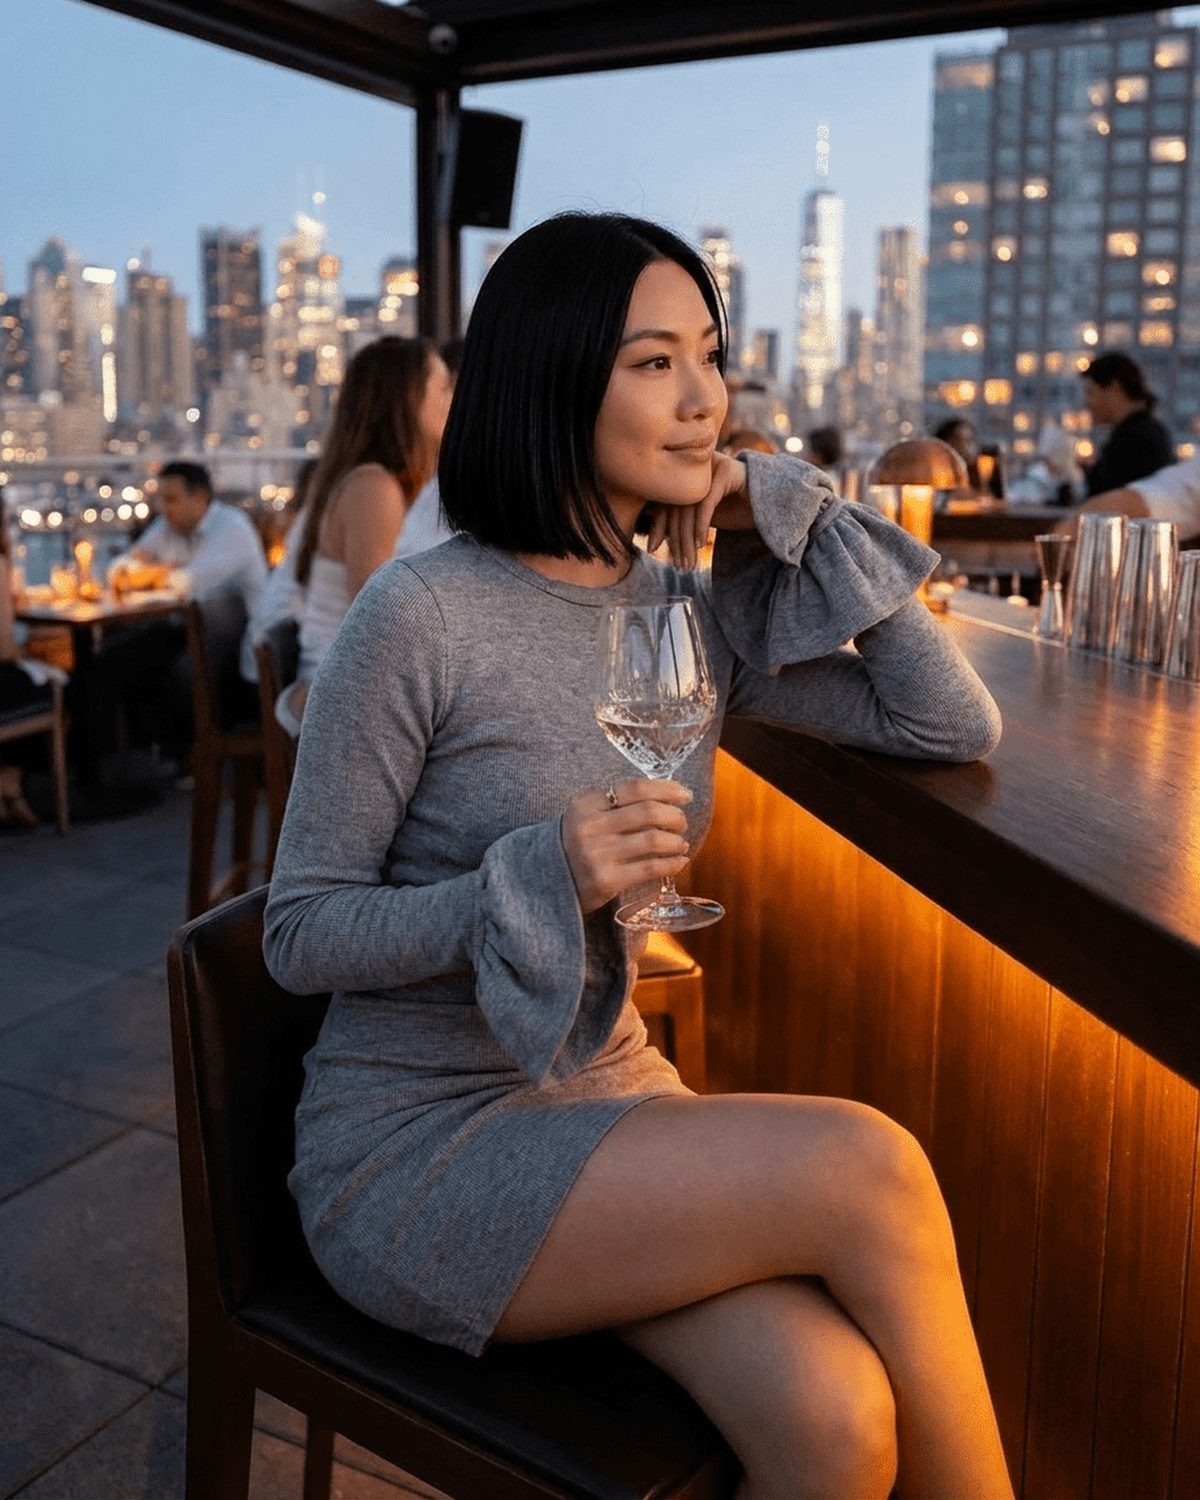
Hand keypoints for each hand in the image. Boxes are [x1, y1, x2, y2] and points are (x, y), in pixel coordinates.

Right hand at [562, 778, 691, 915]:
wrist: (544, 884)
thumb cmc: (574, 847)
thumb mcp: (584, 818)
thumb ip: (614, 805)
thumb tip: (665, 799)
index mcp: (586, 804)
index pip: (635, 787)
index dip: (666, 789)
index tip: (685, 795)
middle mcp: (590, 827)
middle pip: (648, 812)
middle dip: (675, 816)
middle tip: (682, 822)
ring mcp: (597, 854)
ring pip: (653, 840)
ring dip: (676, 841)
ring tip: (681, 843)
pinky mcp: (605, 881)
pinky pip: (649, 868)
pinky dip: (671, 863)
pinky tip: (679, 862)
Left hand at [645, 453, 753, 570]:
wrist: (774, 503)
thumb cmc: (737, 511)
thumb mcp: (703, 516)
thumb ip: (681, 519)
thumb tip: (651, 539)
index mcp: (686, 471)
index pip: (664, 500)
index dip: (657, 525)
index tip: (652, 548)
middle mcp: (696, 464)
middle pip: (675, 504)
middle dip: (674, 538)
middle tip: (676, 563)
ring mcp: (712, 464)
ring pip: (689, 506)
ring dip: (686, 538)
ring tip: (688, 562)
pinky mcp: (728, 471)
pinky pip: (706, 502)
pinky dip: (700, 526)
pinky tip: (700, 544)